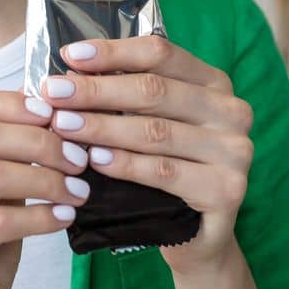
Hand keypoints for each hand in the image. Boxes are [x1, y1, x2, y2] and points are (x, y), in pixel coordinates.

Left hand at [38, 36, 253, 274]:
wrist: (198, 235)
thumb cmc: (168, 167)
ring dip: (102, 127)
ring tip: (62, 125)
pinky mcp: (226, 190)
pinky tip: (94, 159)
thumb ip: (127, 96)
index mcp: (214, 83)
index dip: (112, 52)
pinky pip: (164, 171)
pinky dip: (124, 164)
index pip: (160, 53)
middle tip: (53, 93)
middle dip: (96, 90)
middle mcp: (232, 111)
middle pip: (154, 91)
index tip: (69, 56)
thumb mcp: (153, 122)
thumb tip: (70, 71)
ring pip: (155, 131)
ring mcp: (235, 151)